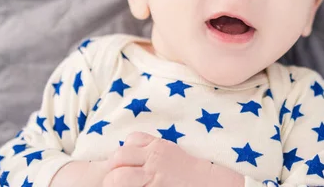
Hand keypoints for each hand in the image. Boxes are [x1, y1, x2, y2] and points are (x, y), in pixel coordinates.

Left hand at [103, 132, 243, 186]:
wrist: (209, 183)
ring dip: (114, 182)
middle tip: (117, 180)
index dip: (125, 154)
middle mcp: (152, 157)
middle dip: (113, 168)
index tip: (127, 165)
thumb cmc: (190, 171)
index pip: (130, 140)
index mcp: (157, 145)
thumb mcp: (171, 151)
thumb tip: (132, 155)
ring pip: (117, 176)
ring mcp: (152, 175)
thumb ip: (152, 149)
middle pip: (118, 156)